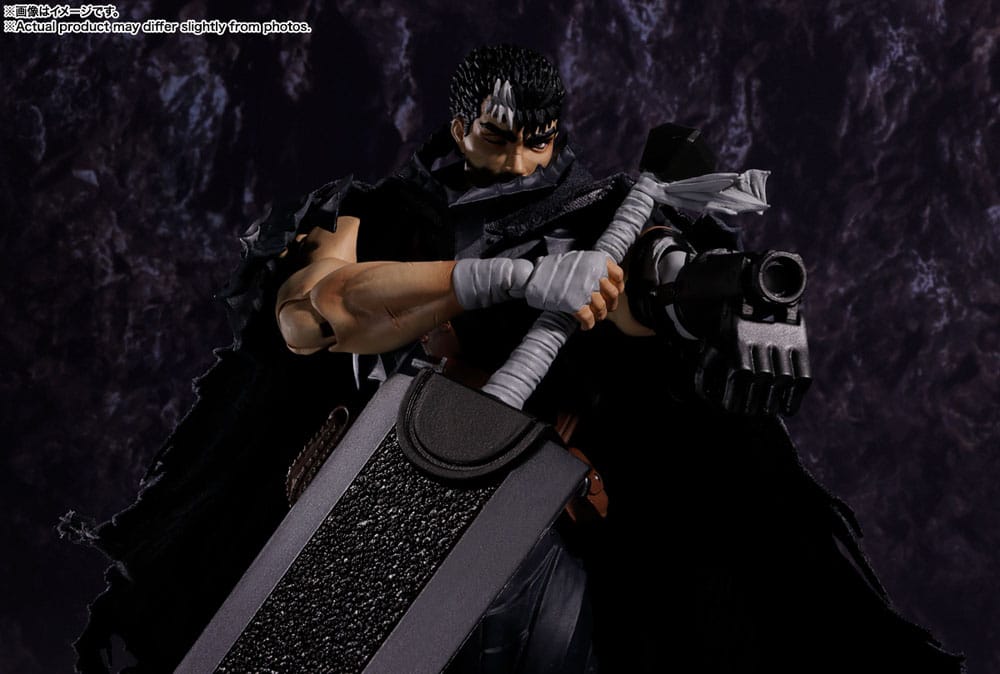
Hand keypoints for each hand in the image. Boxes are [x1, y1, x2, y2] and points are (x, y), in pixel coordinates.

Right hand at [524, 252, 623, 329]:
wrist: (533, 275)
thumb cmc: (550, 268)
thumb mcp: (575, 259)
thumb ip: (588, 267)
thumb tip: (600, 280)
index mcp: (595, 261)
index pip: (617, 274)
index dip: (618, 285)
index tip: (616, 291)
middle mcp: (594, 275)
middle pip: (612, 294)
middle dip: (610, 304)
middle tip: (605, 309)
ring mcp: (586, 290)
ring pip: (601, 308)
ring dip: (599, 316)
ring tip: (594, 318)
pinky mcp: (575, 304)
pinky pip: (588, 318)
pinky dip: (587, 324)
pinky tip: (584, 326)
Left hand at [694, 313, 811, 415]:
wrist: (760, 297)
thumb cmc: (730, 330)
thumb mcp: (713, 344)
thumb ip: (704, 371)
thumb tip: (707, 398)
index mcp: (738, 341)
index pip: (738, 378)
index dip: (734, 397)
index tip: (731, 407)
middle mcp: (762, 342)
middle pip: (760, 381)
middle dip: (752, 402)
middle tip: (748, 411)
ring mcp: (784, 343)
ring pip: (782, 380)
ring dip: (773, 401)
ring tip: (765, 411)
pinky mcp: (801, 346)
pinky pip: (802, 376)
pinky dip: (796, 396)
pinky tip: (787, 408)